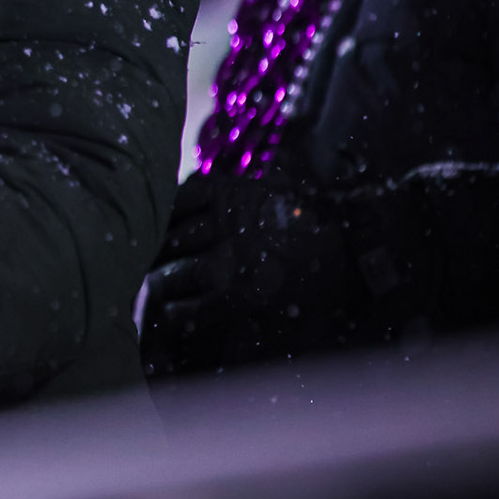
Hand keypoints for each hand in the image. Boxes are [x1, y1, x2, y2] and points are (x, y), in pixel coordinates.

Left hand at [141, 173, 356, 375]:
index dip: (161, 219)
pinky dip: (178, 313)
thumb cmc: (310, 217)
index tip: (154, 230)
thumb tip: (191, 190)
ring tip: (154, 291)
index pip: (174, 202)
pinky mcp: (239, 295)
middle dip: (155, 254)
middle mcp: (223, 222)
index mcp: (228, 191)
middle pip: (166, 239)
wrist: (356, 250)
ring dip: (160, 286)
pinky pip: (192, 307)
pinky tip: (175, 315)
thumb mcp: (269, 184)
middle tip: (143, 265)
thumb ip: (230, 189)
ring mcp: (230, 259)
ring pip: (173, 274)